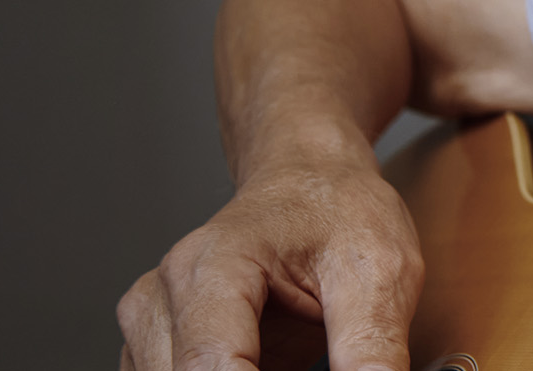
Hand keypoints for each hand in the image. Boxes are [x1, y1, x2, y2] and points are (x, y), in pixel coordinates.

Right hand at [117, 158, 423, 370]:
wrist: (311, 180)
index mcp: (212, 270)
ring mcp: (150, 326)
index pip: (211, 370)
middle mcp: (161, 298)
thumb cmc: (340, 212)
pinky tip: (279, 366)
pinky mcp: (155, 348)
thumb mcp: (382, 271)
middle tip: (321, 362)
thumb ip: (372, 345)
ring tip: (305, 359)